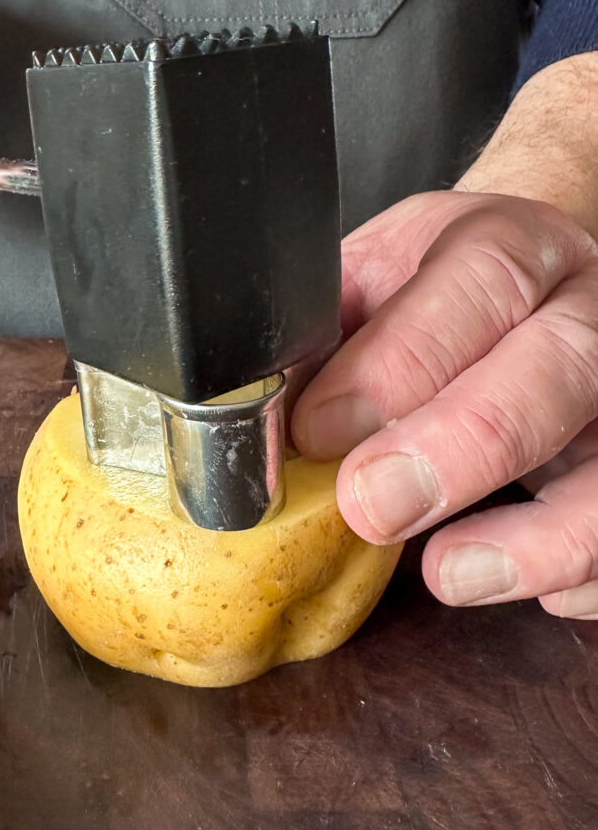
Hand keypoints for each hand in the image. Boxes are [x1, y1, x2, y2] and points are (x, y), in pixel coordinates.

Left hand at [292, 55, 597, 619]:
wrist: (533, 290)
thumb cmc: (440, 292)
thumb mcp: (379, 281)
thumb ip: (332, 336)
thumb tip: (264, 414)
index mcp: (513, 246)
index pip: (479, 284)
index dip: (401, 363)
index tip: (319, 427)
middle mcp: (589, 308)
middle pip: (561, 367)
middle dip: (463, 444)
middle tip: (374, 505)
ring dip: (541, 537)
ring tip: (450, 569)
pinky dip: (581, 572)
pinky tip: (522, 582)